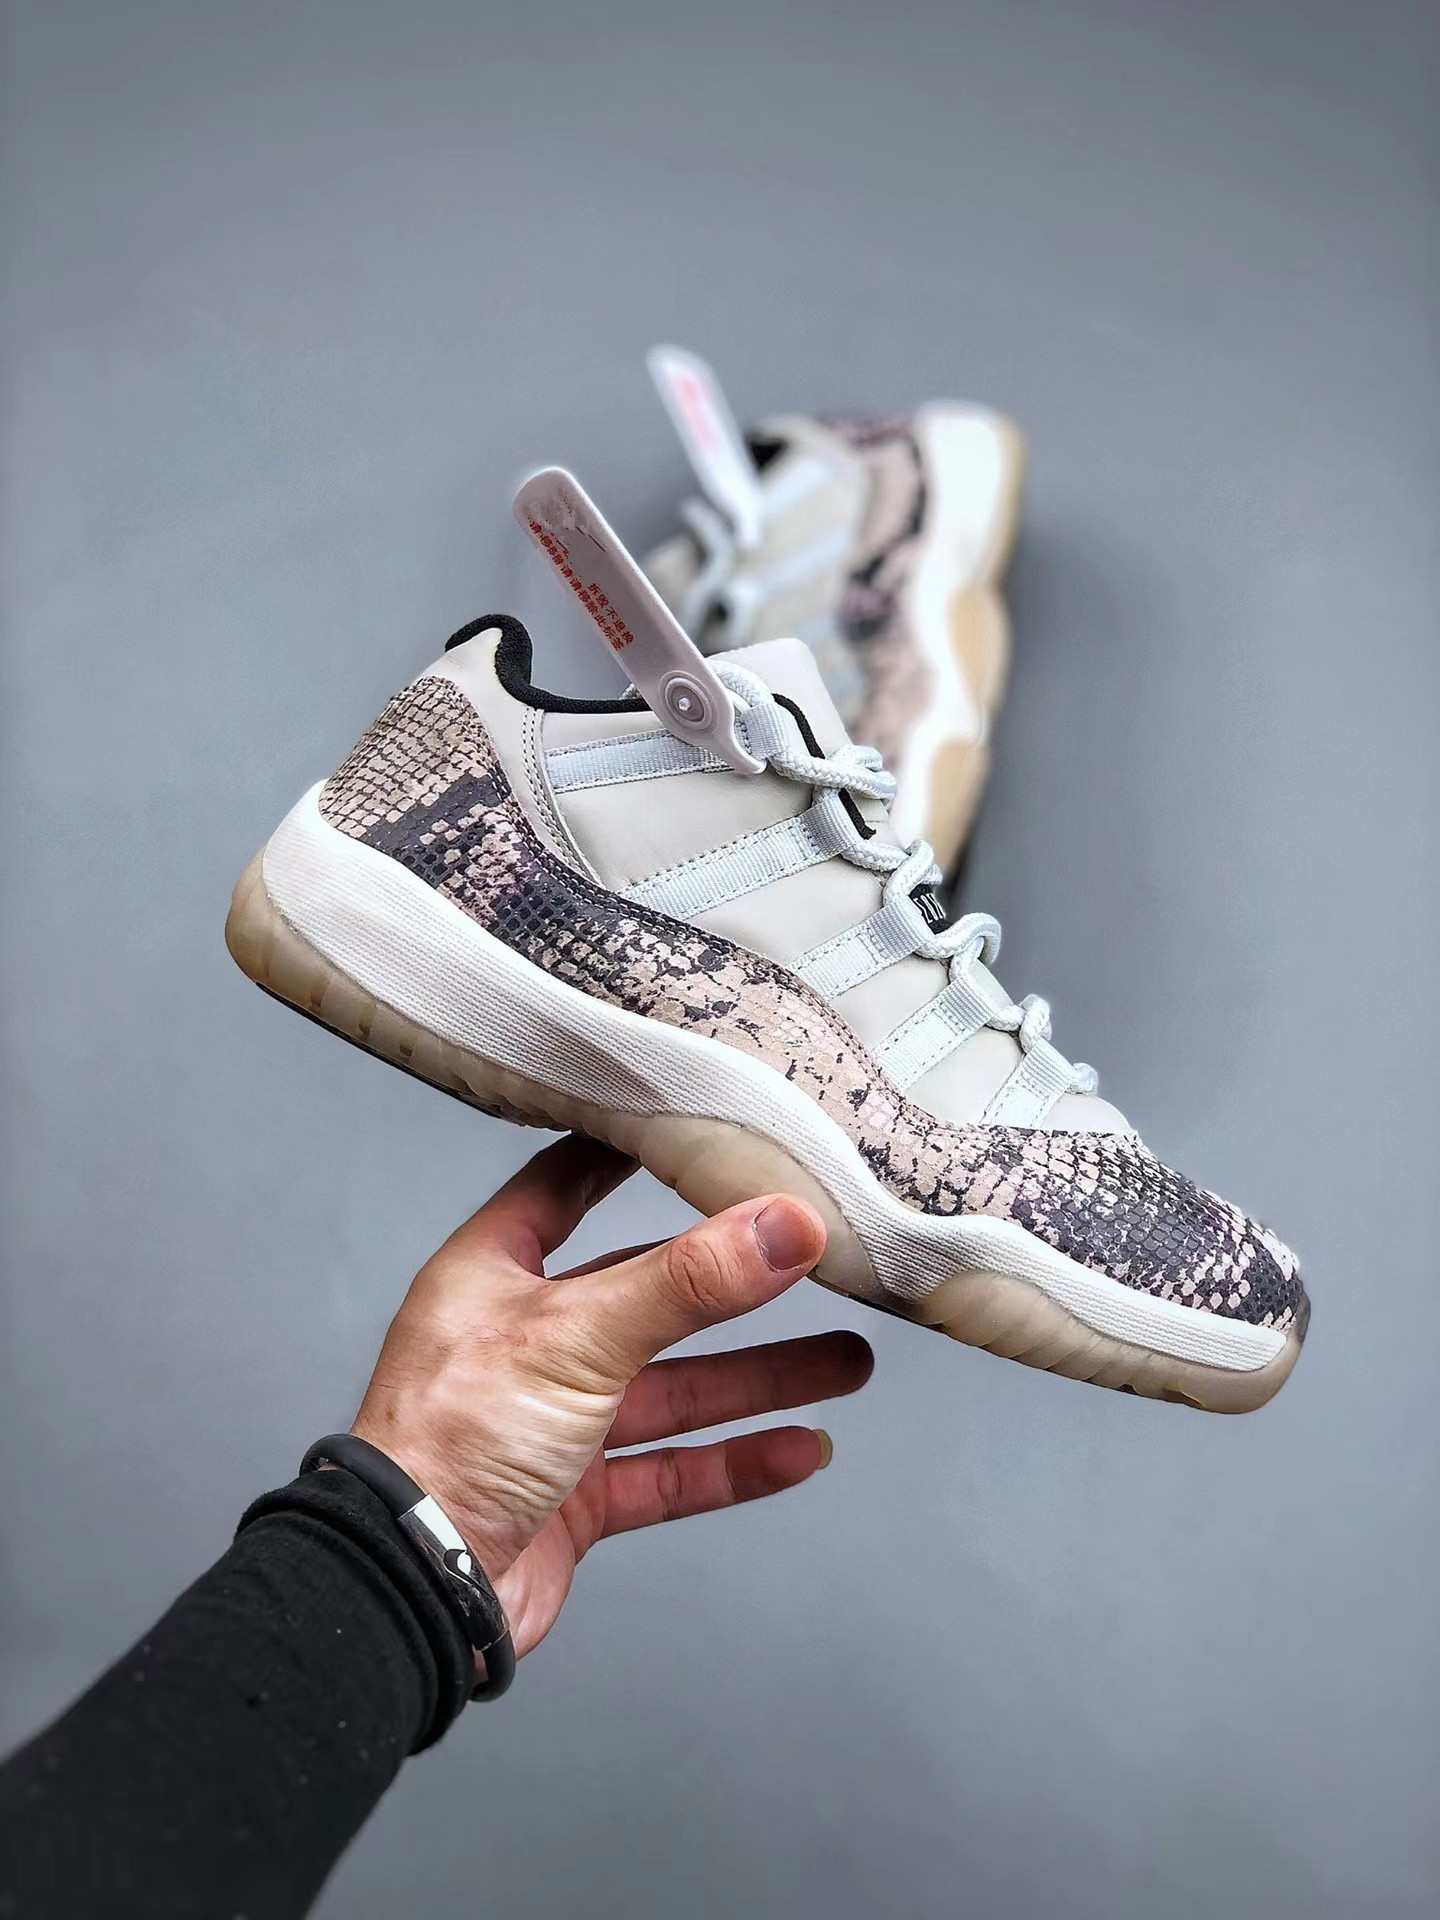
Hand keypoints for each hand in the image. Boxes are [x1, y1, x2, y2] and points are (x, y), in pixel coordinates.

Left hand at [352, 1134, 872, 1658]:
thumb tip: (785, 1225)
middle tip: (815, 1265)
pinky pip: (673, 1470)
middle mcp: (525, 1340)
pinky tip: (801, 1451)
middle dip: (735, 1288)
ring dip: (758, 1380)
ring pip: (675, 1390)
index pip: (564, 1185)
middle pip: (648, 1297)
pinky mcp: (578, 1498)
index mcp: (496, 1274)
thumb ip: (687, 1282)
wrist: (414, 1589)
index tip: (695, 1129)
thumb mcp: (578, 1335)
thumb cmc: (454, 1439)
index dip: (627, 1154)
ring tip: (846, 1365)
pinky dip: (736, 1462)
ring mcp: (553, 1423)